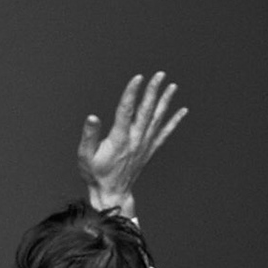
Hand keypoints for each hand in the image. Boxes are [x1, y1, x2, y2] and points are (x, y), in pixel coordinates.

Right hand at [77, 71, 186, 216]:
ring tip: (173, 86)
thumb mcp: (85, 156)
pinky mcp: (149, 150)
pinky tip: (182, 111)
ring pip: (157, 118)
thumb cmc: (96, 174)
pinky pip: (164, 133)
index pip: (126, 110)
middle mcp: (135, 140)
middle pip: (146, 110)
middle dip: (153, 91)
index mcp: (119, 139)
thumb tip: (92, 117)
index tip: (138, 78)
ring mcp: (144, 145)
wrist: (112, 193)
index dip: (132, 93)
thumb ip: (89, 136)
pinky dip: (174, 122)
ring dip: (165, 101)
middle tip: (159, 75)